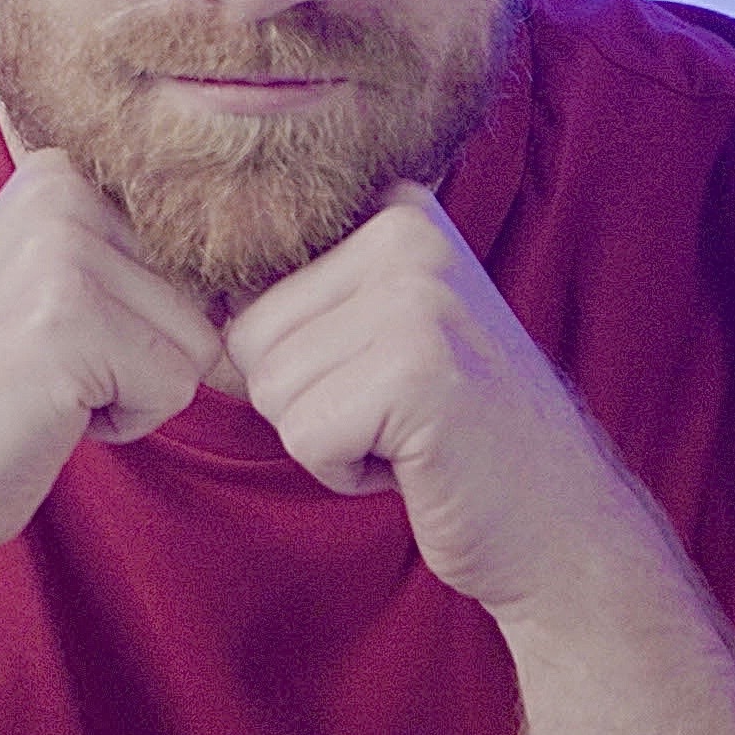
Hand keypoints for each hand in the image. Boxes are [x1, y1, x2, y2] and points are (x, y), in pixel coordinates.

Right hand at [0, 148, 226, 583]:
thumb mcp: (61, 292)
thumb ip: (140, 262)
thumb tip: (272, 272)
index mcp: (57, 173)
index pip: (192, 254)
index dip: (144, 322)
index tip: (63, 338)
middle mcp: (59, 192)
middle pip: (202, 296)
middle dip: (143, 358)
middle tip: (49, 372)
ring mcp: (61, 255)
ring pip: (197, 343)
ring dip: (135, 391)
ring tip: (48, 391)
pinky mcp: (69, 325)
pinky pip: (174, 387)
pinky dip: (124, 423)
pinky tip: (48, 415)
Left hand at [216, 184, 677, 624]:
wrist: (561, 522)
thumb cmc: (452, 434)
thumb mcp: (380, 333)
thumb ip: (302, 298)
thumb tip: (173, 290)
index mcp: (396, 212)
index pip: (253, 292)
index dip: (299, 364)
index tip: (384, 378)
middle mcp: (408, 233)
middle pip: (251, 339)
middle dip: (306, 403)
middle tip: (397, 415)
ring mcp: (418, 298)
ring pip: (272, 389)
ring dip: (328, 438)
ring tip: (408, 433)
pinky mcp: (419, 370)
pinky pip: (305, 434)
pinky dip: (345, 471)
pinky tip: (415, 461)